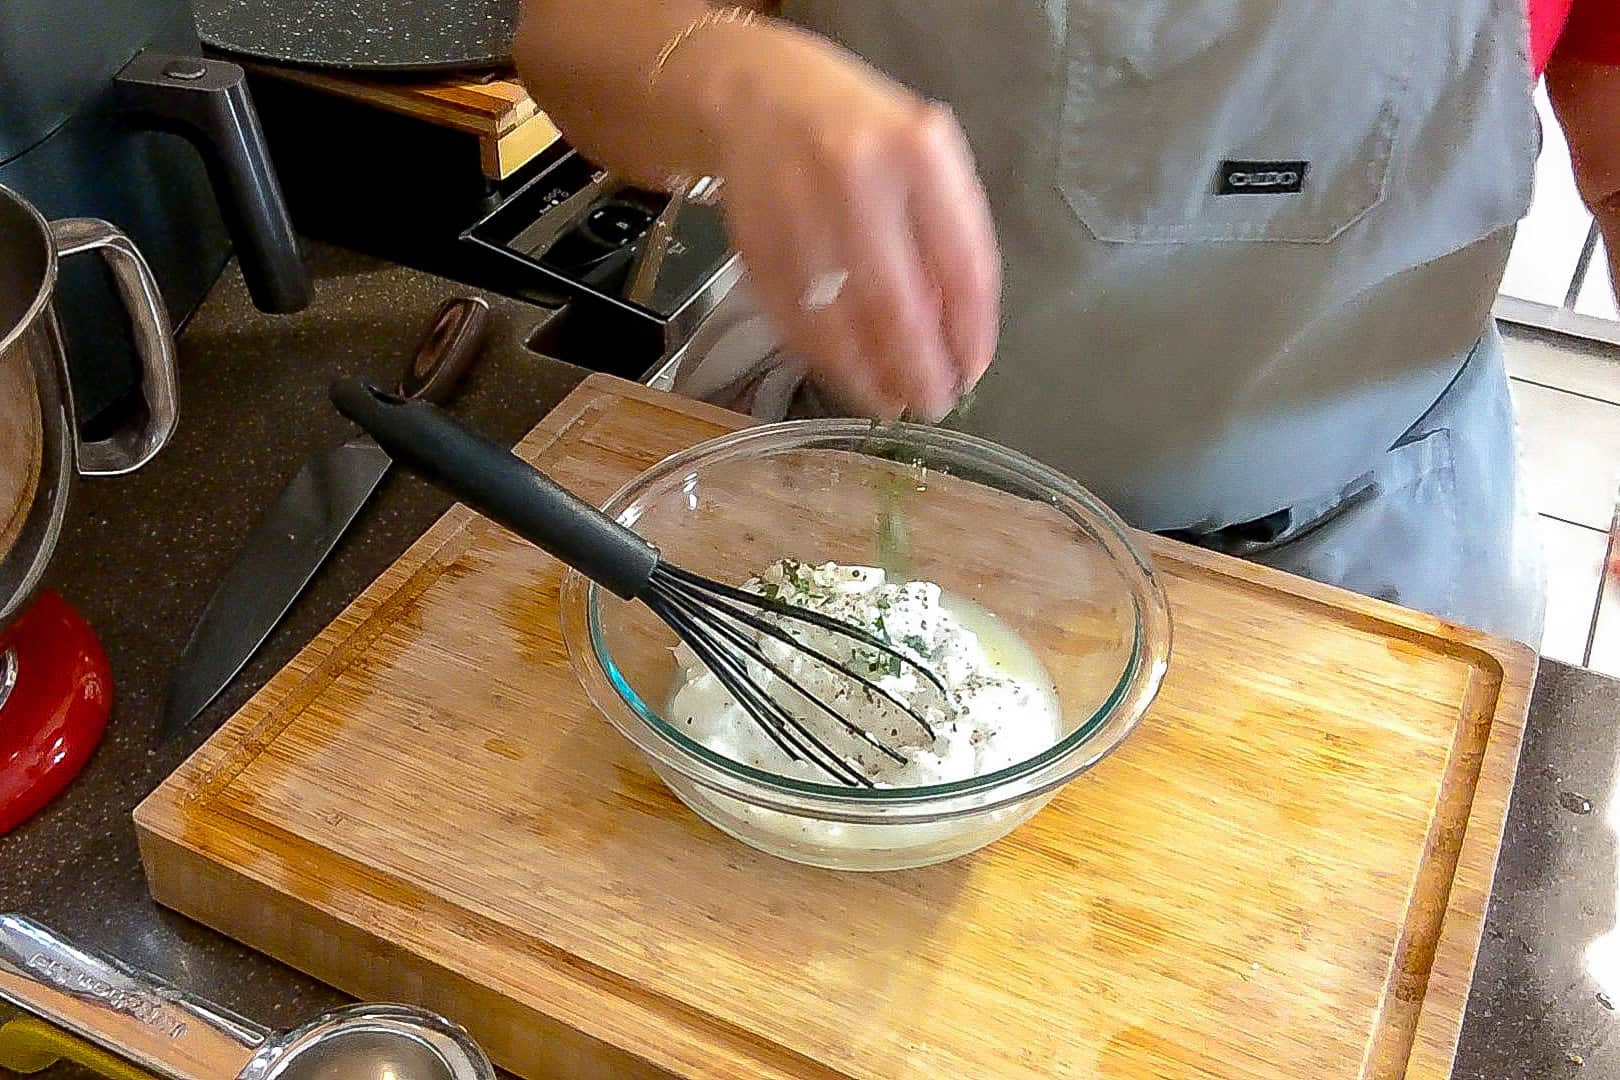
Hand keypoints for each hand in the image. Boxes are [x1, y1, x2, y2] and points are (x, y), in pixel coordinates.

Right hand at [694, 26, 1000, 419]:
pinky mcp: (757, 248)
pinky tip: (848, 375)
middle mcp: (856, 182)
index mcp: (917, 153)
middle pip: (899, 307)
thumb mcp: (923, 154)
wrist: (756, 97)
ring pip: (842, 326)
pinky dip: (826, 360)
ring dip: (870, 377)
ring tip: (891, 403)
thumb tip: (952, 331)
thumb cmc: (860, 129)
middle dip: (920, 369)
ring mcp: (799, 217)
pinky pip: (797, 324)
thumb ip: (946, 229)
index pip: (962, 265)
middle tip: (933, 403)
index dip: (970, 332)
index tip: (972, 371)